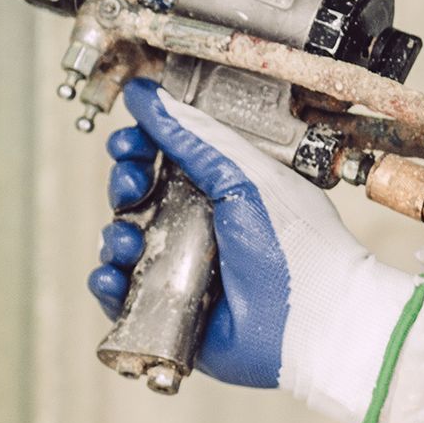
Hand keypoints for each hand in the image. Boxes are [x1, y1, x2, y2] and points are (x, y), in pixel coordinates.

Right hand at [89, 77, 417, 408]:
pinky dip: (108, 283)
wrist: (315, 325)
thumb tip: (148, 97)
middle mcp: (201, 225)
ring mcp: (183, 268)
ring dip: (115, 234)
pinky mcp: (170, 311)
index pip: (166, 157)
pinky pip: (122, 294)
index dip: (141, 146)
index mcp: (223, 188)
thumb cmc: (297, 249)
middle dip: (123, 184)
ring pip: (126, 241)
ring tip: (127, 240)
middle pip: (138, 195)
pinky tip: (113, 276)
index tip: (129, 141)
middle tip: (130, 184)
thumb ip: (194, 137)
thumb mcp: (245, 177)